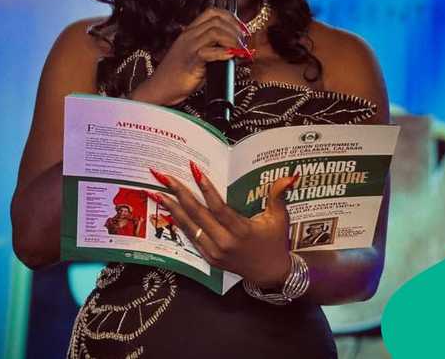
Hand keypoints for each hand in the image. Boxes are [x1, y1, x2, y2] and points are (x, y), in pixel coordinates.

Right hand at [130, 8, 250, 105]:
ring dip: (233, 40)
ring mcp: (189, 48)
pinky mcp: (190, 62)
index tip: (241, 29)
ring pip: (215, 32)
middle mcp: (189, 36)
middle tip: (244, 42)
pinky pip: (208, 52)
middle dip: (236, 29)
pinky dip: (223, 53)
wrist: (159, 88)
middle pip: (217, 20)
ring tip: (240, 50)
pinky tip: (230, 57)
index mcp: (190, 32)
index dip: (231, 17)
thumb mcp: (194, 55)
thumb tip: (235, 50)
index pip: (212, 12)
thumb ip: (211, 49)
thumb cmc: (177, 74)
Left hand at [149, 163, 298, 287]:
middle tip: (163, 176)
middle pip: (197, 214)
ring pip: (189, 225)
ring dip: (171, 207)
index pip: (219, 207)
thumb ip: (278, 195)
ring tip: (155, 191)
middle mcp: (225, 242)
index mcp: (242, 231)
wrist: (271, 274)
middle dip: (179, 193)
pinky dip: (178, 222)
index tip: (194, 169)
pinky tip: (167, 209)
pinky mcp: (208, 258)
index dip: (206, 188)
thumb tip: (289, 175)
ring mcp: (214, 252)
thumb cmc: (275, 242)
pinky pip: (190, 237)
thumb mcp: (279, 218)